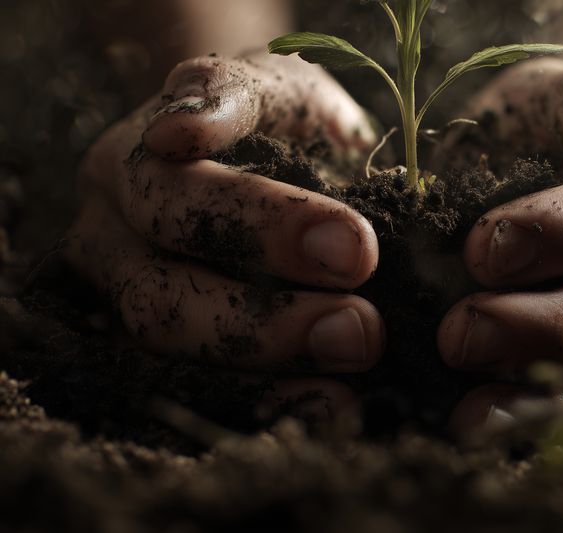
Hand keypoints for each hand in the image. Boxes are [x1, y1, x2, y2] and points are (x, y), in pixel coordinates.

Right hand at [66, 55, 384, 428]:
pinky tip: (329, 404)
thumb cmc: (277, 121)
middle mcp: (112, 230)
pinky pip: (193, 389)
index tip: (355, 249)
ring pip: (165, 349)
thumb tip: (181, 131)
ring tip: (353, 362)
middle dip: (263, 318)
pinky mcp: (147, 343)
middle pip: (159, 289)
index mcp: (138, 159)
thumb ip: (238, 97)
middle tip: (360, 330)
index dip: (261, 223)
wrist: (258, 151)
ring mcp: (121, 293)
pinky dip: (263, 403)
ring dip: (264, 367)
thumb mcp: (274, 88)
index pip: (180, 195)